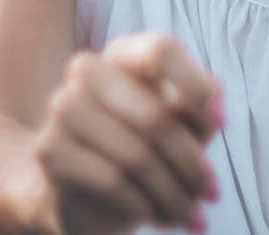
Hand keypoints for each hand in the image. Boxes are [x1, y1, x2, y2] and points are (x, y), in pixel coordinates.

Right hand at [34, 31, 224, 234]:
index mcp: (122, 52)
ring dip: (173, 194)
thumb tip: (217, 111)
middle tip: (211, 193)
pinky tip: (159, 218)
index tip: (219, 123)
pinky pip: (112, 181)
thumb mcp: (180, 124)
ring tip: (190, 214)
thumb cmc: (143, 146)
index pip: (160, 50)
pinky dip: (145, 206)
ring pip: (136, 155)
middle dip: (191, 164)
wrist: (85, 190)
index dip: (194, 86)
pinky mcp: (50, 149)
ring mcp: (62, 107)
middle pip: (155, 116)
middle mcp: (87, 69)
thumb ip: (200, 110)